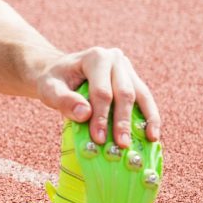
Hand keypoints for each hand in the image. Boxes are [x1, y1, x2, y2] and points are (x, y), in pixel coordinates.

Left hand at [34, 46, 161, 146]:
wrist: (59, 72)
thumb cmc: (54, 81)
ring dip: (145, 119)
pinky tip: (152, 134)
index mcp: (95, 58)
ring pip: (141, 95)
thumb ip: (64, 101)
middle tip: (122, 144)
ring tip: (150, 139)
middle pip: (124, 93)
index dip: (101, 116)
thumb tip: (85, 114)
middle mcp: (115, 59)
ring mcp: (127, 68)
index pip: (101, 91)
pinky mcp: (133, 79)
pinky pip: (145, 98)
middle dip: (123, 121)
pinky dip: (150, 116)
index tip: (98, 138)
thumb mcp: (50, 89)